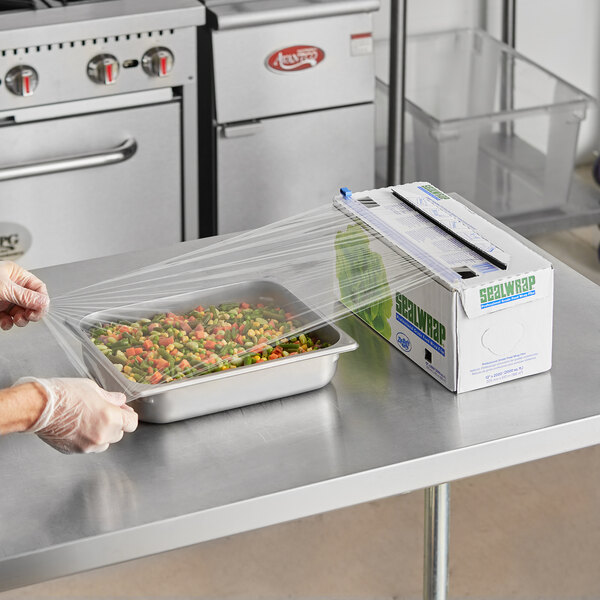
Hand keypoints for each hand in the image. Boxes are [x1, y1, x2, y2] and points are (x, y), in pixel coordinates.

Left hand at [0, 261, 49, 329]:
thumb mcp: (5, 288)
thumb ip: (26, 296)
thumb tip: (45, 302)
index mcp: (16, 275)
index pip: (38, 288)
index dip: (41, 299)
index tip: (41, 308)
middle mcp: (11, 287)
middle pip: (32, 302)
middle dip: (32, 312)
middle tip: (30, 316)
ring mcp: (4, 299)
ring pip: (21, 312)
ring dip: (21, 319)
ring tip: (17, 320)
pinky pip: (8, 319)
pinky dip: (9, 323)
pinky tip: (6, 322)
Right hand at [17, 377, 137, 453]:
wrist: (37, 408)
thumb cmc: (63, 395)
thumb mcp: (92, 388)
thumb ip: (110, 397)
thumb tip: (119, 400)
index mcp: (111, 418)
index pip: (132, 423)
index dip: (128, 415)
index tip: (123, 410)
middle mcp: (102, 435)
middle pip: (119, 433)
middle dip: (115, 423)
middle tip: (104, 411)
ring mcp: (88, 446)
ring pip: (104, 443)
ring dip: (102, 433)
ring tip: (89, 419)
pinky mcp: (74, 451)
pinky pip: (88, 447)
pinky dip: (87, 439)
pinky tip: (77, 426)